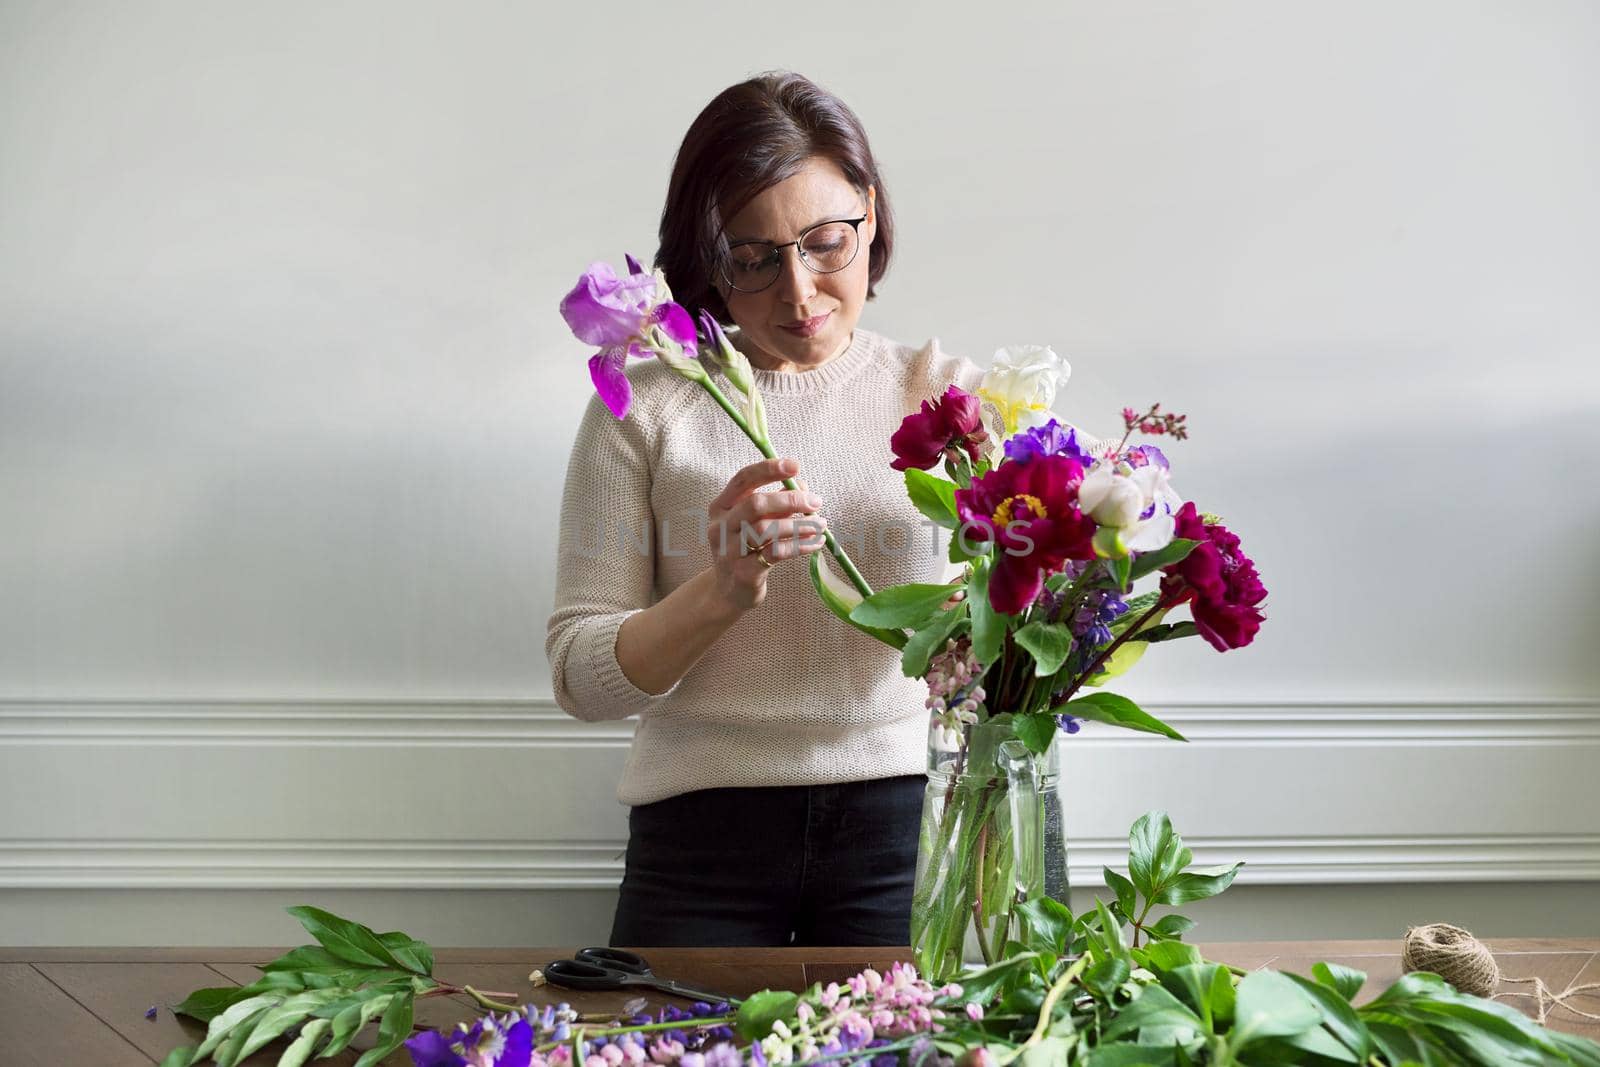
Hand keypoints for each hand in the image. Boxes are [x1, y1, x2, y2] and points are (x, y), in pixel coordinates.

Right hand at [706, 457, 827, 611]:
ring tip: (820, 524)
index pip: (743, 480)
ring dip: (799, 525)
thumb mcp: (756, 522)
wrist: (731, 591)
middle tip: (816, 502)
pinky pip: (775, 553)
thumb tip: (803, 487)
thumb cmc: (747, 549)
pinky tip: (816, 543)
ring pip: (766, 530)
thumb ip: (776, 503)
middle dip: (790, 500)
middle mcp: (720, 527)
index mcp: (721, 506)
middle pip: (756, 505)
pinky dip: (800, 546)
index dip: (768, 470)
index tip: (795, 466)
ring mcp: (729, 551)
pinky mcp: (743, 572)